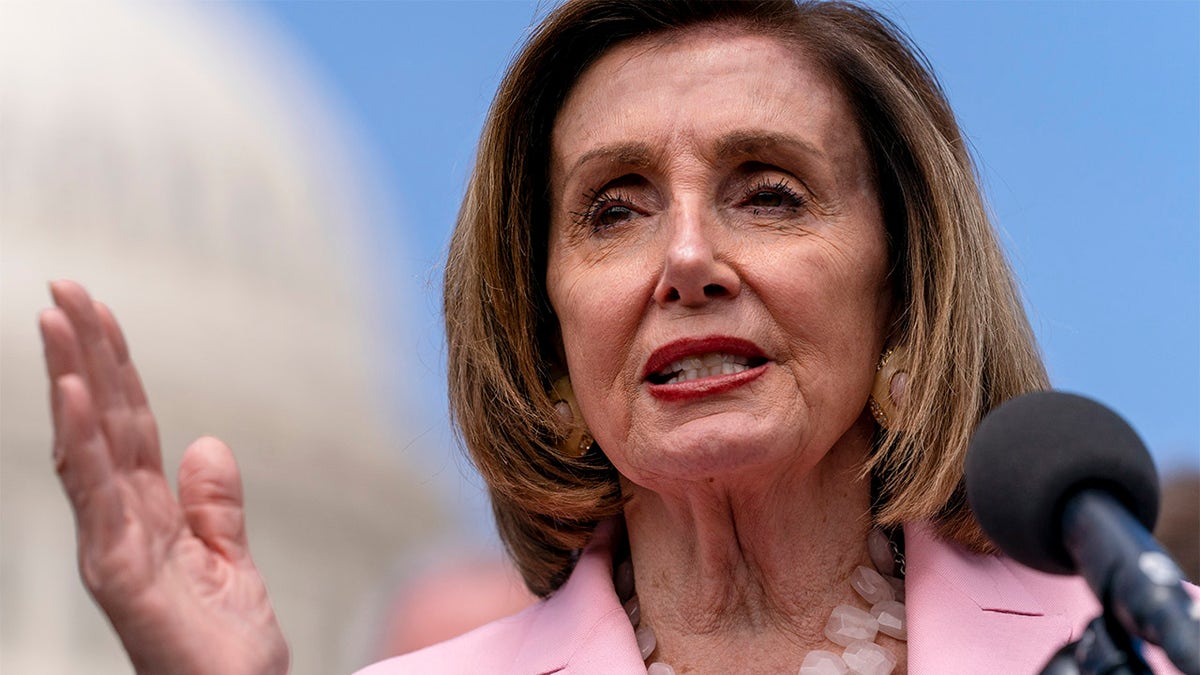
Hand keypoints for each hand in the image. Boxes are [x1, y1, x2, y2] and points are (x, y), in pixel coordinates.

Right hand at [40, 281, 288, 674]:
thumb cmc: (226, 648)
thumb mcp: (230, 561)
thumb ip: (214, 504)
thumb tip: (207, 443)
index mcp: (148, 515)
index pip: (128, 426)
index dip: (115, 368)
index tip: (99, 310)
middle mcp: (120, 524)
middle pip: (102, 423)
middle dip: (84, 355)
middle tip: (64, 287)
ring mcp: (112, 547)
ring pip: (86, 447)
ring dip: (72, 380)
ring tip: (56, 319)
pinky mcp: (118, 574)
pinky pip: (98, 497)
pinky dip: (82, 442)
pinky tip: (75, 393)